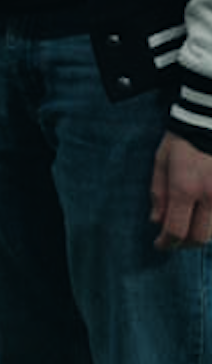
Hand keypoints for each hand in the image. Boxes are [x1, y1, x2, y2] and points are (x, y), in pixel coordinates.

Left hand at [150, 130, 211, 249]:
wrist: (208, 119)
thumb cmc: (183, 139)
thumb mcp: (161, 161)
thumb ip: (158, 193)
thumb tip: (156, 221)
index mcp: (185, 187)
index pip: (176, 230)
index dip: (166, 243)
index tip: (159, 244)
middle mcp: (209, 196)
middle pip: (198, 238)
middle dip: (183, 244)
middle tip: (173, 241)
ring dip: (199, 236)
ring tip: (188, 229)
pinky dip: (211, 224)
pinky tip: (202, 217)